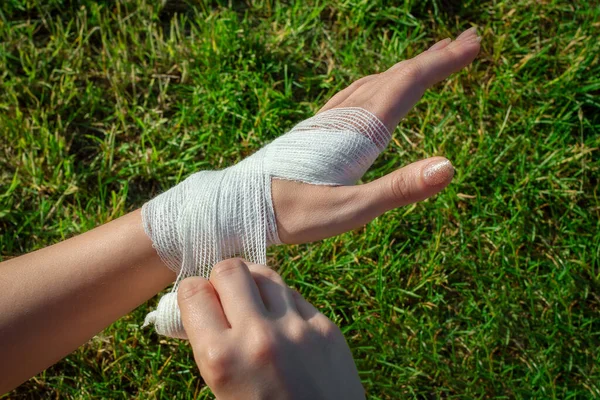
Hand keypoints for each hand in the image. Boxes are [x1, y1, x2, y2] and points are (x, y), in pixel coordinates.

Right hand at [178, 259, 364, 399]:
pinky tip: (282, 325)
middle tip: (225, 299)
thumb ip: (210, 347)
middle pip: (229, 269)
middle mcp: (259, 336)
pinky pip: (293, 295)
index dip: (193, 295)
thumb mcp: (221, 392)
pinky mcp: (326, 327)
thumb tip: (200, 308)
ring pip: (264, 273)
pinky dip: (281, 303)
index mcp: (222, 358)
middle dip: (221, 280)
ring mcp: (297, 328)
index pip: (193, 292)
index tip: (199, 304)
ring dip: (252, 285)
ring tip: (254, 307)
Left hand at [273, 27, 479, 243]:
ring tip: (431, 59)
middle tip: (468, 40)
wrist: (239, 206)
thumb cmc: (293, 214)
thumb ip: (398, 189)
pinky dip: (379, 83)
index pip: (409, 83)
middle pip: (396, 75)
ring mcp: (329, 120)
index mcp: (360, 129)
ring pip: (375, 81)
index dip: (444, 62)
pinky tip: (376, 91)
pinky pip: (356, 94)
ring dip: (407, 68)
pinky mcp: (317, 130)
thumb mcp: (350, 209)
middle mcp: (345, 116)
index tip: (475, 43)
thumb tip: (449, 166)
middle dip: (434, 58)